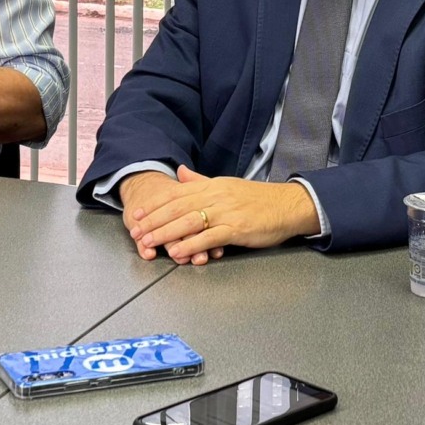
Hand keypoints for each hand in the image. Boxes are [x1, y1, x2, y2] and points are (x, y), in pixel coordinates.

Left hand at [125, 165, 319, 263]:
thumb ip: (201, 182)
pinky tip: (177, 252)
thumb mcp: (227, 185)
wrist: (288, 205)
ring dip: (166, 233)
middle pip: (177, 207)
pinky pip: (209, 237)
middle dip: (153, 220)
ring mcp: (226, 212)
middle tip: (136, 232)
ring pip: (189, 221)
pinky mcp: (237, 228)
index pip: (176, 193)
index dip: (154, 204)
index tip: (137, 214)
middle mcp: (216, 196)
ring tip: (149, 242)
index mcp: (212, 186)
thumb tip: (180, 172)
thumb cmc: (258, 199)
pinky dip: (191, 245)